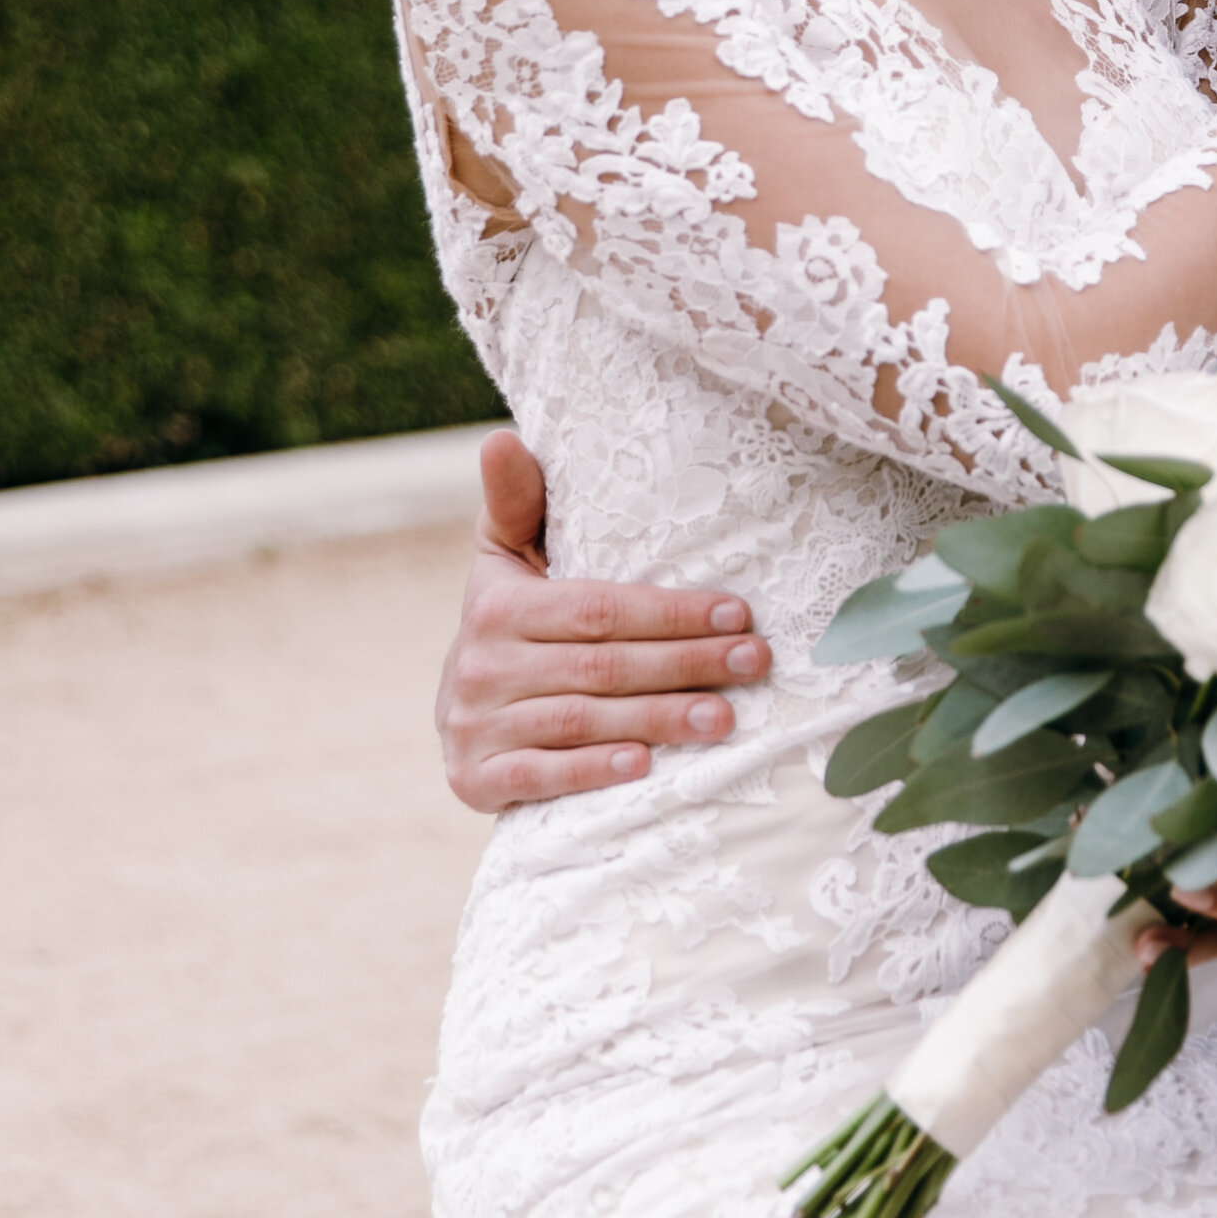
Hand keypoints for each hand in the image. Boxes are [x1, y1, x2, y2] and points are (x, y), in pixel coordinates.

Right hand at [434, 430, 771, 811]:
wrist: (461, 714)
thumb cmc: (512, 623)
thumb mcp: (507, 560)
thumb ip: (518, 504)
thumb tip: (504, 436)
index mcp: (497, 606)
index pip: (598, 608)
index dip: (671, 611)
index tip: (739, 613)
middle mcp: (481, 665)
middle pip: (602, 665)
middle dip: (686, 663)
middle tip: (754, 663)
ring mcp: (475, 726)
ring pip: (579, 721)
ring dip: (658, 720)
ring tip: (725, 718)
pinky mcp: (473, 780)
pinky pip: (538, 778)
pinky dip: (591, 771)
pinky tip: (644, 766)